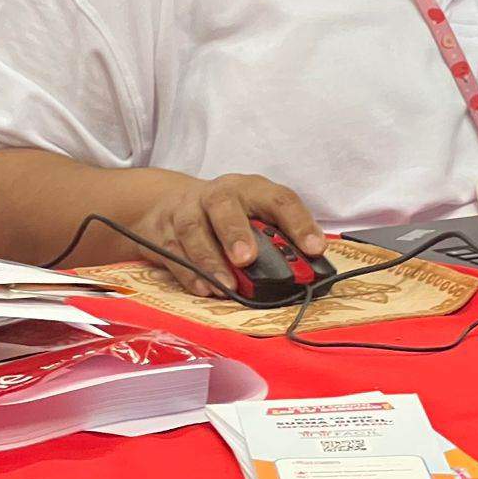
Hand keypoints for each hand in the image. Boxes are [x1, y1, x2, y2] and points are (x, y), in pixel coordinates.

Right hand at [128, 173, 325, 297]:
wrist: (168, 201)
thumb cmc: (229, 213)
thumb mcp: (257, 214)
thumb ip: (279, 237)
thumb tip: (308, 268)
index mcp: (251, 189)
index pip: (280, 200)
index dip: (299, 223)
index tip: (315, 249)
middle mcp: (218, 195)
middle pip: (224, 207)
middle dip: (236, 233)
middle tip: (247, 259)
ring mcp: (186, 211)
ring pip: (193, 231)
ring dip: (210, 260)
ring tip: (226, 285)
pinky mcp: (162, 232)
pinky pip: (172, 253)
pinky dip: (189, 273)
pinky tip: (205, 289)